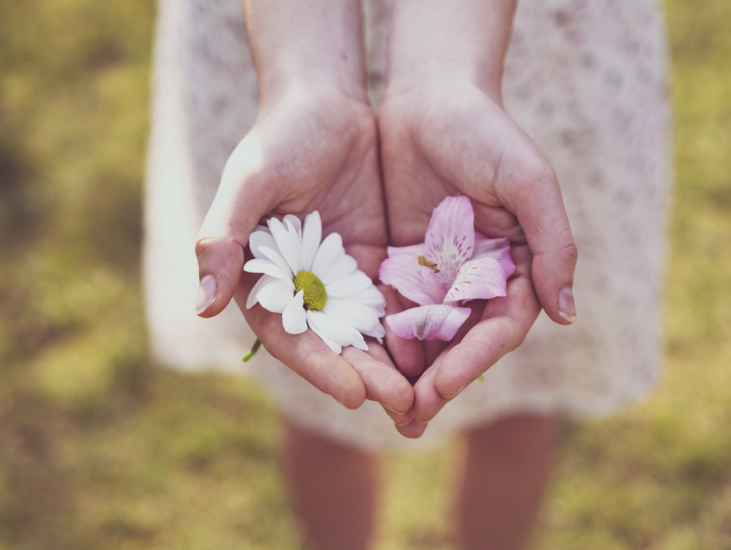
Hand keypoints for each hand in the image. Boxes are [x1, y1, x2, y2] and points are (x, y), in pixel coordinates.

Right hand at [195, 82, 412, 415]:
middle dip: (367, 375)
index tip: (354, 393)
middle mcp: (301, 289)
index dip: (321, 367)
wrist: (325, 104)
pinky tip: (444, 349)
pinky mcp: (375, 264)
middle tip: (404, 403)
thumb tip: (200, 306)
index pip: (291, 336)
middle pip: (335, 345)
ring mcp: (340, 279)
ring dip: (394, 364)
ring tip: (427, 391)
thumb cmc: (279, 137)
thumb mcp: (249, 181)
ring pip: (369, 332)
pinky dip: (415, 328)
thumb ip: (224, 239)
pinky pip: (396, 302)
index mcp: (263, 280)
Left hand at [379, 80, 577, 435]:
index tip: (443, 387)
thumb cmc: (486, 131)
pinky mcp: (402, 261)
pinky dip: (380, 336)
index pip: (498, 326)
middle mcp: (479, 276)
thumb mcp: (528, 181)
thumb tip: (567, 314)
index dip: (473, 360)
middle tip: (409, 418)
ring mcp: (439, 272)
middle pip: (461, 341)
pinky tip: (360, 362)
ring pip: (425, 333)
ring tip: (384, 407)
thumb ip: (552, 244)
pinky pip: (390, 305)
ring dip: (407, 372)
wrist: (429, 94)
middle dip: (438, 380)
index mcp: (517, 264)